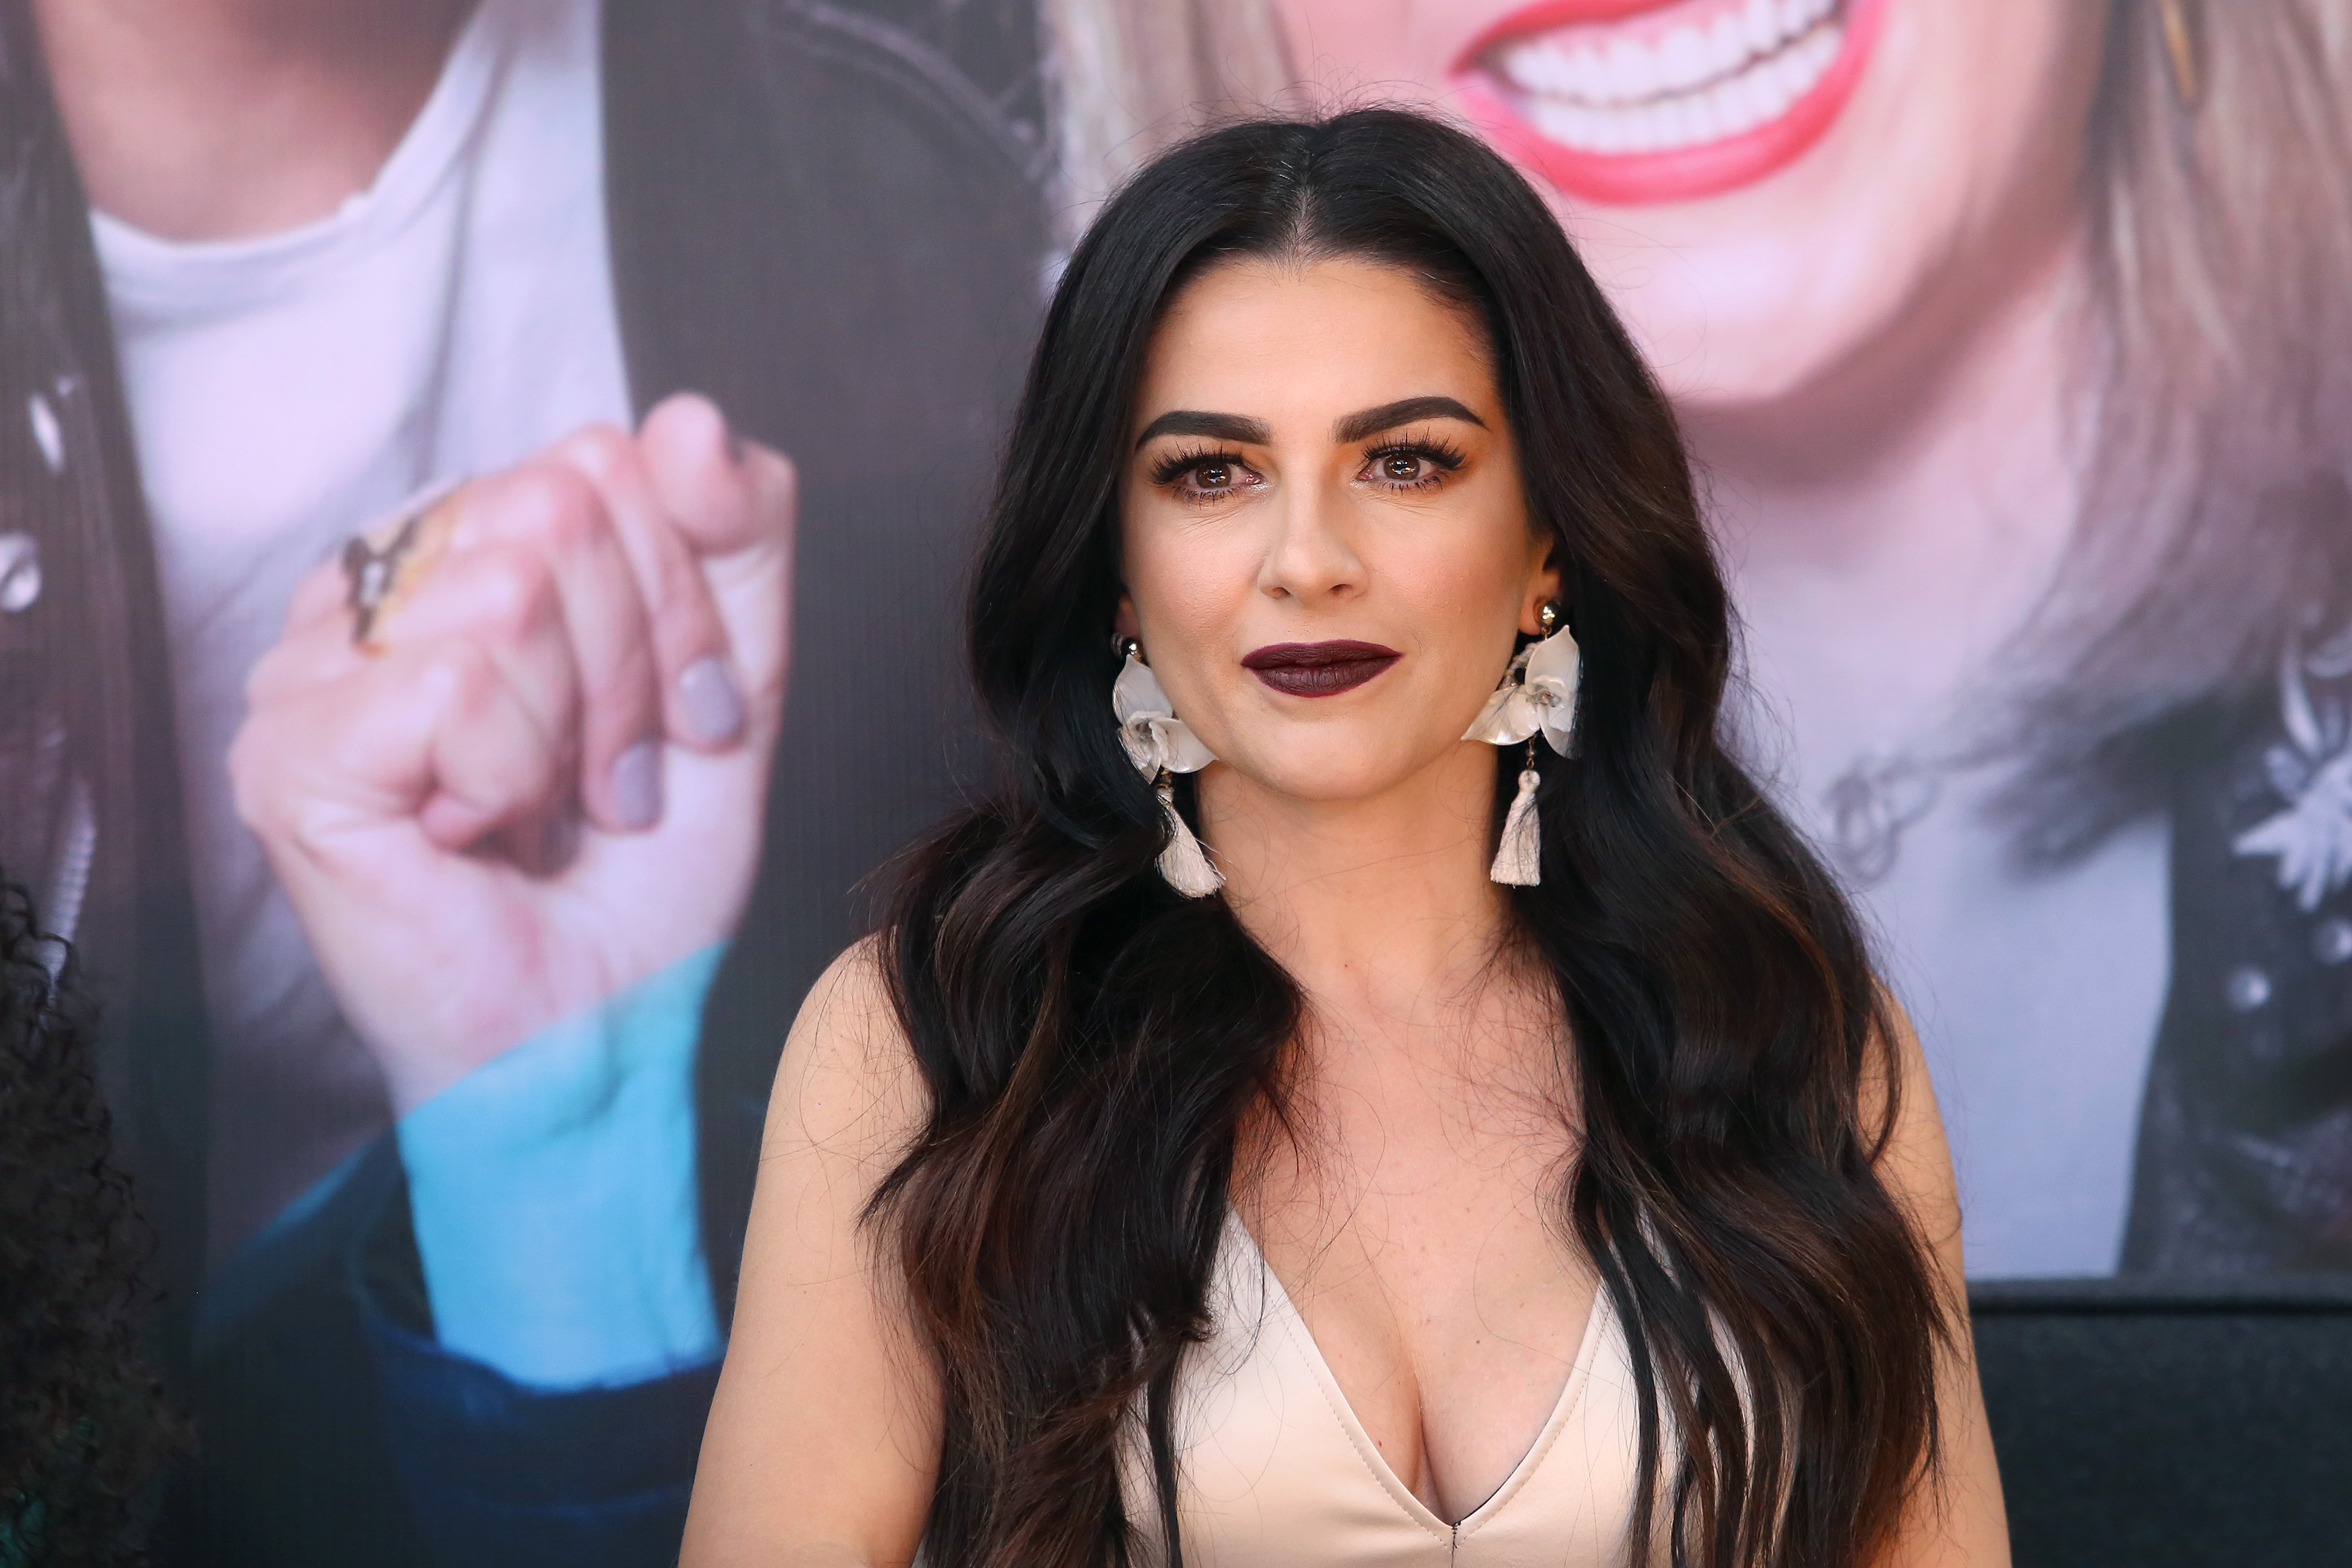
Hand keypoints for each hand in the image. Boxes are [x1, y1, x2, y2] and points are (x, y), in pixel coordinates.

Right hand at [232, 393, 794, 1111]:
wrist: (599, 1033)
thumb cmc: (643, 878)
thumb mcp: (734, 688)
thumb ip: (736, 542)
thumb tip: (688, 418)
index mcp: (468, 550)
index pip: (603, 460)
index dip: (680, 603)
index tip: (678, 727)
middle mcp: (377, 585)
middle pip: (561, 504)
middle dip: (638, 667)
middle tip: (614, 784)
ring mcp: (314, 663)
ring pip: (511, 584)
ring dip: (578, 730)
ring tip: (550, 811)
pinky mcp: (290, 748)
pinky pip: (457, 678)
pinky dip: (511, 773)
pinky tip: (476, 833)